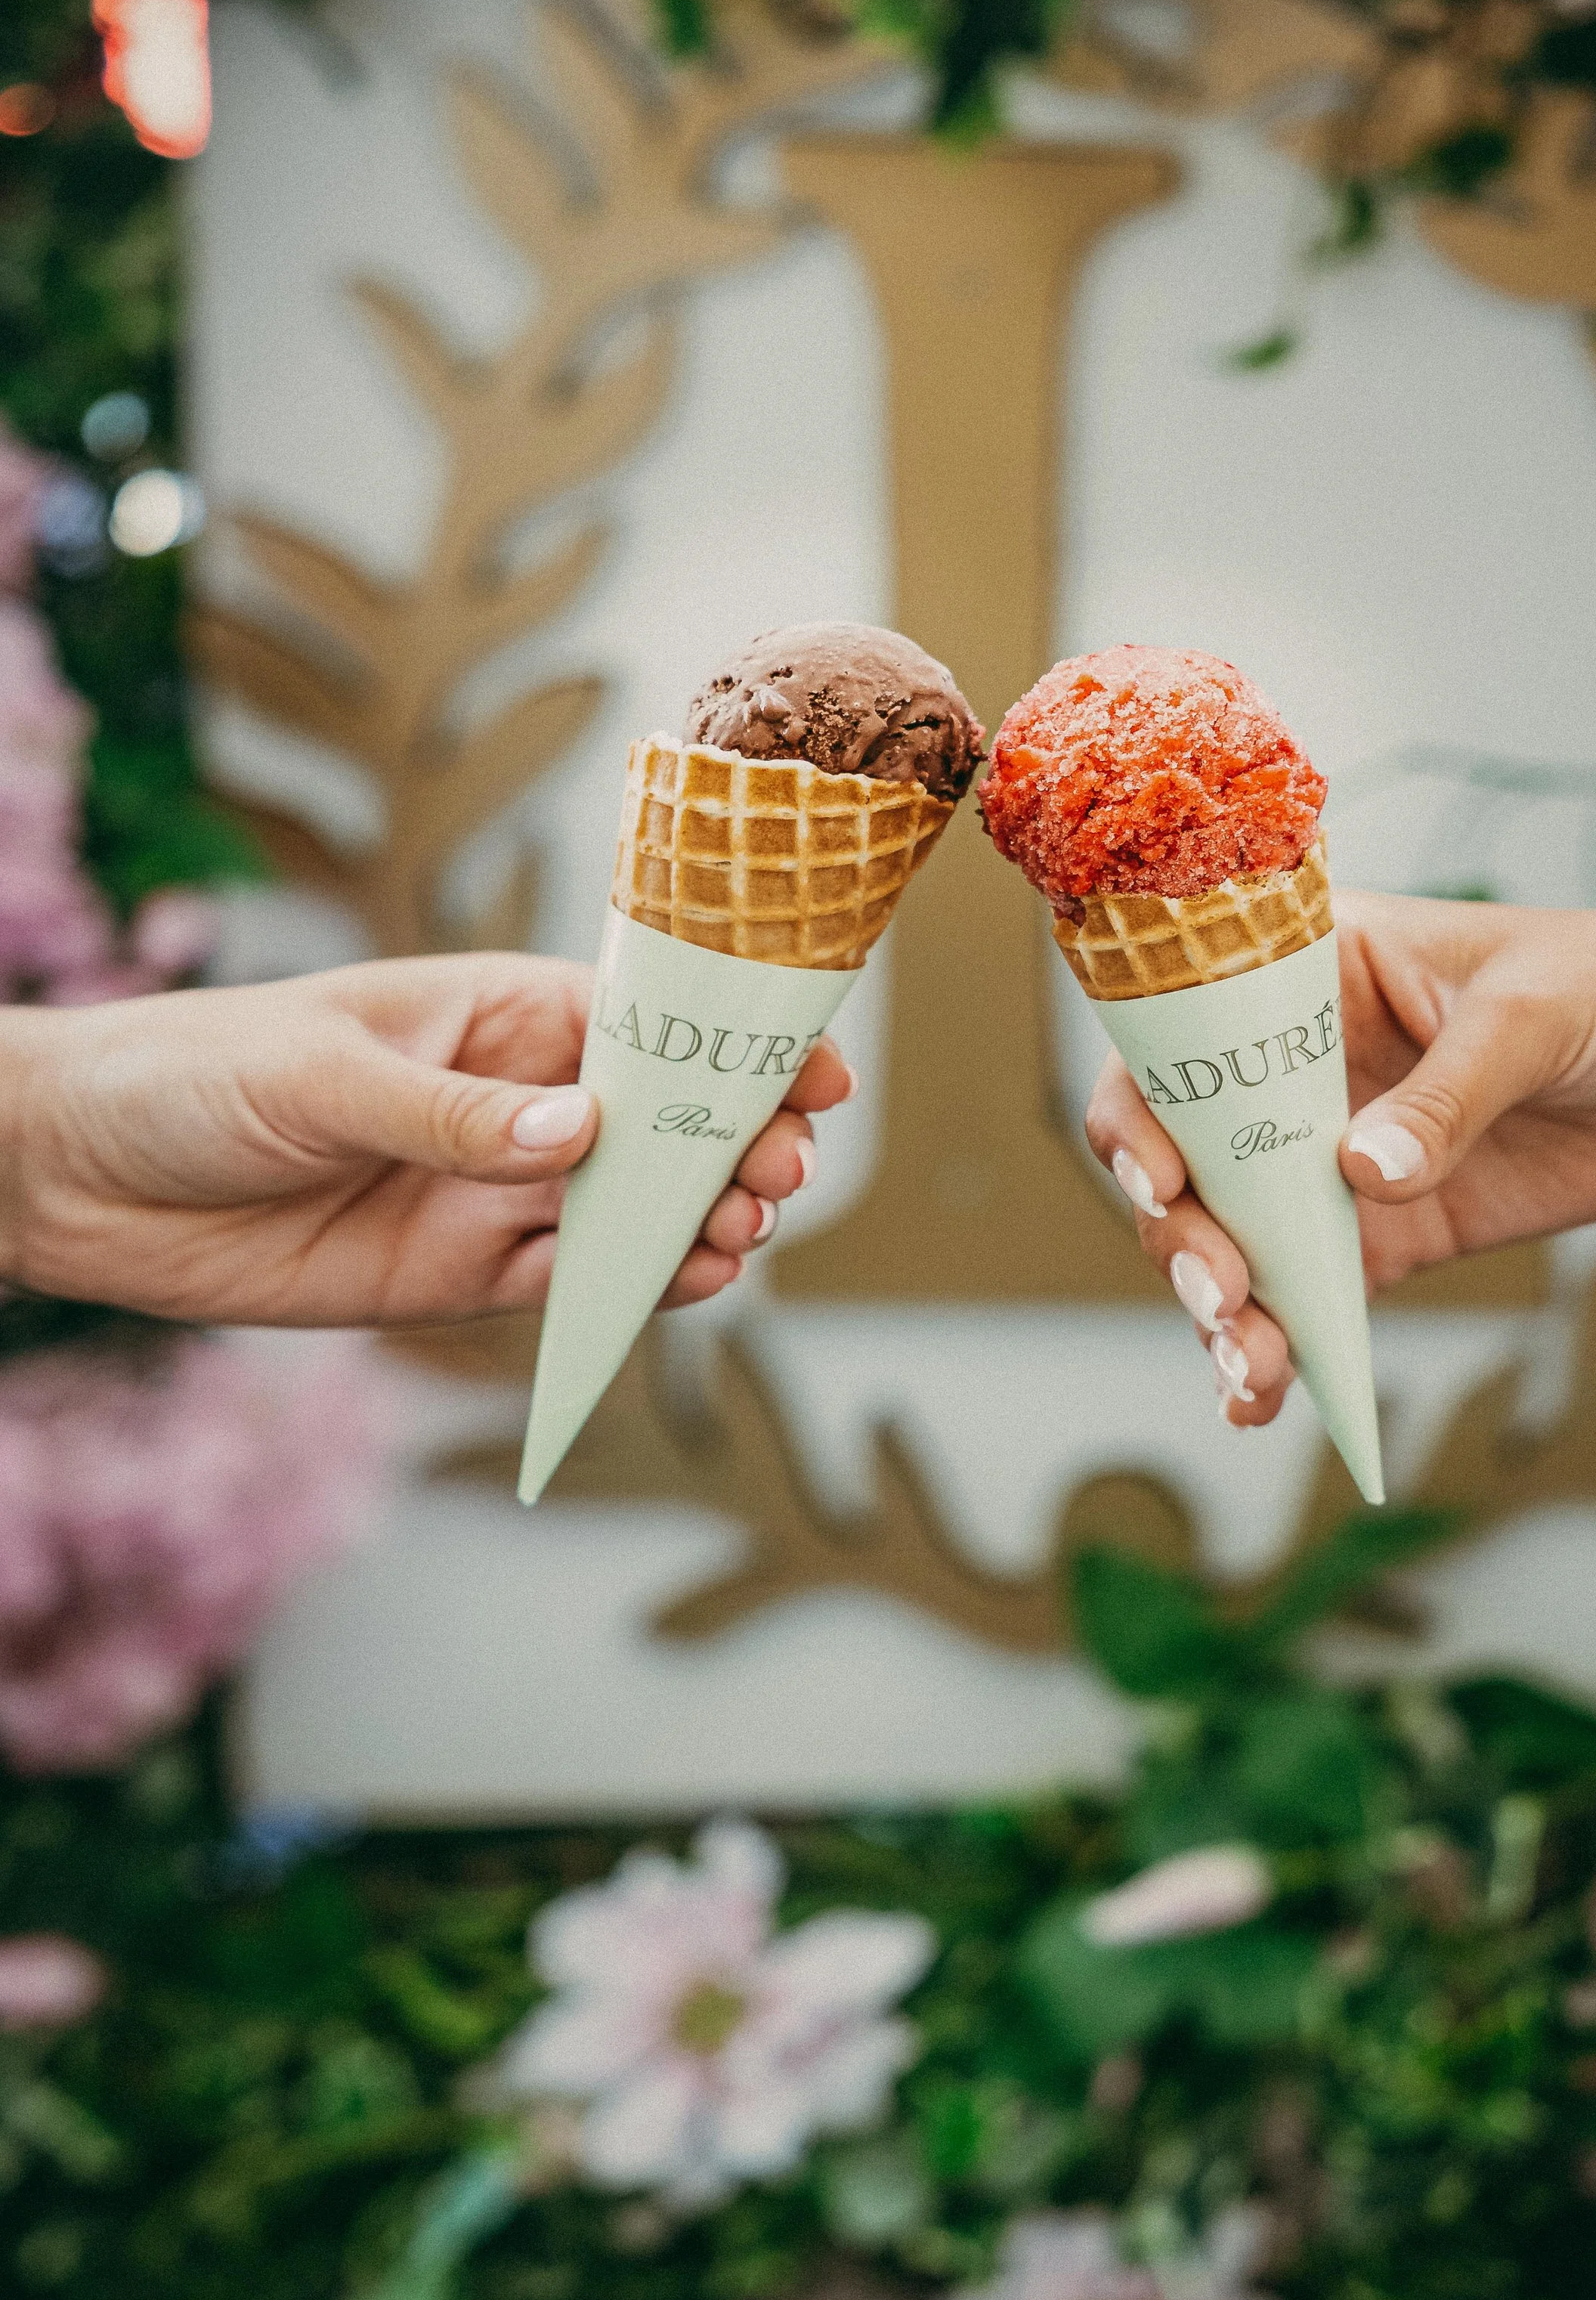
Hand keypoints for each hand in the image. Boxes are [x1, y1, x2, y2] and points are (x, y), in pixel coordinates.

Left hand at [0, 954, 850, 1328]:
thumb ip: (454, 1115)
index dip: (732, 1041)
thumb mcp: (323, 1076)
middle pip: (660, 1120)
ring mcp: (491, 1192)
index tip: (811, 1069)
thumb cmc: (194, 1076)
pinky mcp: (456, 1275)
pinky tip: (689, 1280)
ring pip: (629, 1207)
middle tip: (774, 1170)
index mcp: (491, 1012)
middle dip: (731, 1139)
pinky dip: (634, 1286)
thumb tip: (582, 1131)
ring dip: (697, 1218)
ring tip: (741, 1230)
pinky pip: (569, 1282)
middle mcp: (512, 1101)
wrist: (80, 1180)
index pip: (640, 1021)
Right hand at [1087, 863, 1595, 1428]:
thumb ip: (1448, 1098)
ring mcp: (1340, 1155)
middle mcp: (1302, 1068)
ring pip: (1243, 1241)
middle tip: (1223, 1293)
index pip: (1183, 1038)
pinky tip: (1262, 1400)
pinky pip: (1316, 1298)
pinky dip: (1287, 1350)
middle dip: (1187, 1234)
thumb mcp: (1534, 1019)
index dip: (1144, 1110)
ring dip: (1226, 1309)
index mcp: (1309, 974)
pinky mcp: (1392, 1233)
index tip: (1160, 1179)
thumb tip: (1361, 1175)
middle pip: (1193, 1158)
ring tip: (1249, 1368)